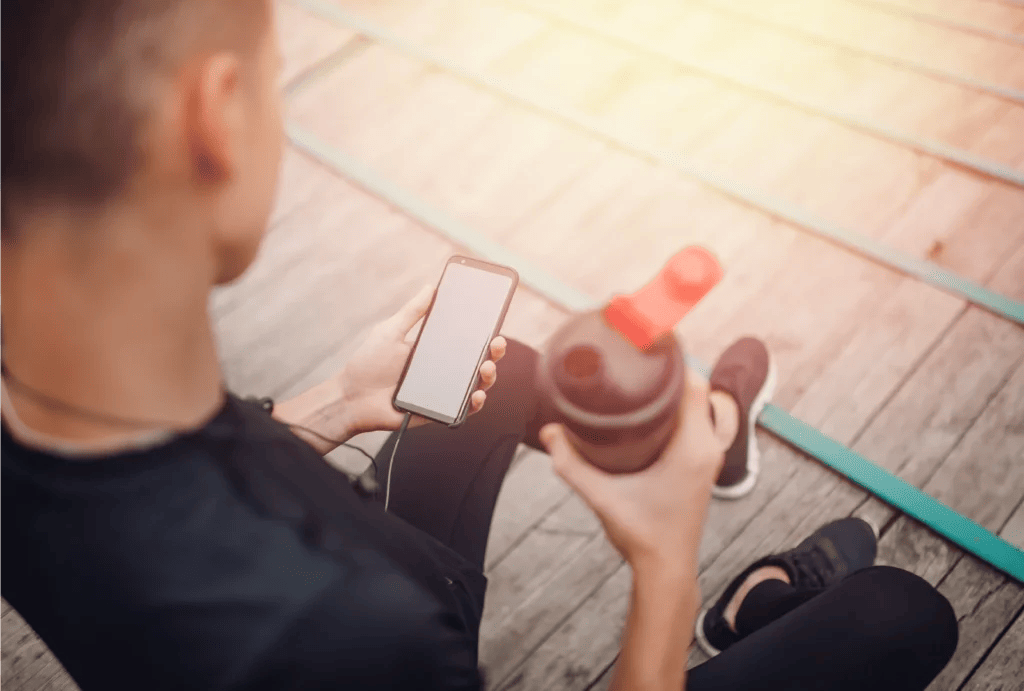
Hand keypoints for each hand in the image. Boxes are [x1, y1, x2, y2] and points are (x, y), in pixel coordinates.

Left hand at [339, 284, 506, 435]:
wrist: (351, 397)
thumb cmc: (368, 364)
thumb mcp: (390, 331)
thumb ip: (412, 312)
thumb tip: (431, 287)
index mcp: (435, 349)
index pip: (467, 339)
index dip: (484, 331)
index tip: (495, 319)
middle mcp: (443, 370)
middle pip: (478, 361)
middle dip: (494, 351)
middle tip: (496, 342)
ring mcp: (443, 391)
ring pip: (476, 384)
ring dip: (488, 376)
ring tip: (485, 367)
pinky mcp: (438, 411)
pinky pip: (463, 410)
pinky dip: (474, 403)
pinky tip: (476, 394)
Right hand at [539, 367, 726, 572]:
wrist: (665, 567)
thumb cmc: (641, 534)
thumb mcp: (601, 495)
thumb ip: (571, 463)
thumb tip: (549, 431)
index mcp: (692, 448)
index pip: (695, 386)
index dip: (677, 359)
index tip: (652, 340)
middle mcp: (708, 448)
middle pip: (704, 389)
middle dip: (676, 369)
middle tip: (644, 358)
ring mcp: (711, 458)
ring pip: (711, 406)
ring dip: (688, 389)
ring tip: (654, 379)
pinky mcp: (705, 465)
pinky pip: (707, 423)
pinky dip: (691, 408)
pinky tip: (662, 407)